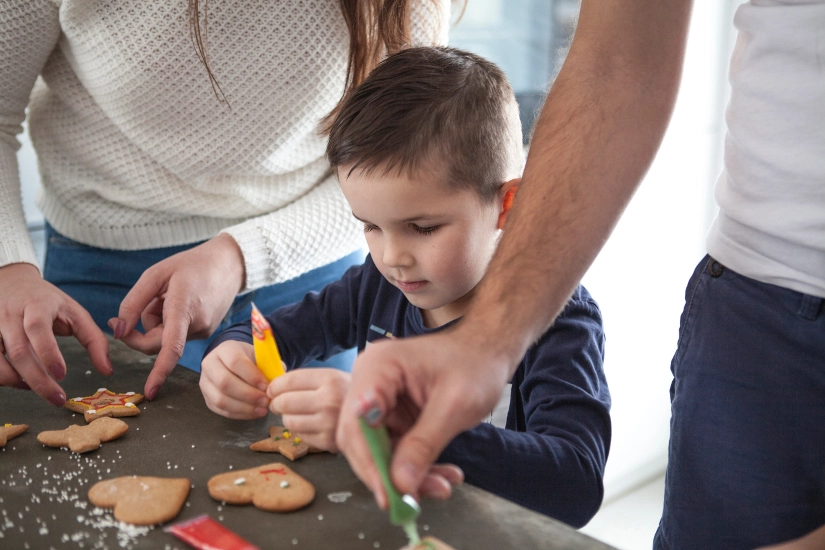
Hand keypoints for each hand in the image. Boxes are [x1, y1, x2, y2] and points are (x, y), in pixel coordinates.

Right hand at [0, 263, 111, 405]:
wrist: (12, 282)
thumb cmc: (49, 302)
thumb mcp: (76, 313)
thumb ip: (94, 340)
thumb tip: (107, 370)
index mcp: (38, 304)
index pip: (37, 327)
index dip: (48, 352)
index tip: (62, 375)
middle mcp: (11, 314)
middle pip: (19, 351)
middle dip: (38, 379)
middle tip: (58, 398)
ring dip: (17, 381)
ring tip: (39, 389)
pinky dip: (3, 377)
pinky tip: (20, 381)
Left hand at [109, 233, 244, 399]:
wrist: (229, 264)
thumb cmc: (190, 265)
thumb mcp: (155, 275)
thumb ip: (132, 304)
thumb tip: (117, 332)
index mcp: (184, 308)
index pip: (171, 347)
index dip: (159, 371)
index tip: (150, 390)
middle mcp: (197, 325)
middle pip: (156, 343)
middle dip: (142, 327)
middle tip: (144, 301)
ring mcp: (204, 331)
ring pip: (165, 338)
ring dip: (158, 320)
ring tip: (171, 294)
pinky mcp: (205, 332)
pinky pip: (177, 334)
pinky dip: (171, 321)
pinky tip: (182, 300)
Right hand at [200, 341, 268, 418]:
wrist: (234, 364)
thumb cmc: (251, 360)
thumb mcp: (261, 356)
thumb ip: (270, 366)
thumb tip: (278, 382)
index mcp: (225, 349)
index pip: (235, 362)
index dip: (252, 376)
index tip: (267, 386)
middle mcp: (210, 364)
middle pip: (225, 382)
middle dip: (248, 395)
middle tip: (266, 401)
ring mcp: (205, 382)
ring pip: (221, 399)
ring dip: (244, 408)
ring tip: (262, 409)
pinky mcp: (207, 398)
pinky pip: (221, 410)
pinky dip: (239, 414)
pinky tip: (254, 413)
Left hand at [267, 368, 350, 451]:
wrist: (373, 415)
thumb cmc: (345, 393)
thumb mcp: (332, 377)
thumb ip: (304, 379)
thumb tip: (273, 386)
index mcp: (330, 380)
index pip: (289, 381)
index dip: (275, 386)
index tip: (271, 389)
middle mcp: (329, 401)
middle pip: (285, 402)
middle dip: (276, 403)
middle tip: (277, 403)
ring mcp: (329, 423)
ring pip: (289, 421)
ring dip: (287, 417)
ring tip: (296, 413)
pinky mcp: (328, 442)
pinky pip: (300, 435)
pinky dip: (300, 429)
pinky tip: (310, 424)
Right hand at [270, 366, 463, 500]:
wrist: (489, 350)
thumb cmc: (475, 364)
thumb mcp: (454, 405)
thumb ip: (424, 444)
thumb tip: (400, 484)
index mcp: (377, 368)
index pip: (357, 423)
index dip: (370, 462)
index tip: (390, 493)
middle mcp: (370, 383)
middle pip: (362, 441)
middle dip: (389, 474)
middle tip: (414, 502)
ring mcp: (380, 400)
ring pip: (379, 451)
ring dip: (407, 475)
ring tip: (442, 487)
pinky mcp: (393, 415)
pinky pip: (395, 449)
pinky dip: (416, 466)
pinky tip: (443, 476)